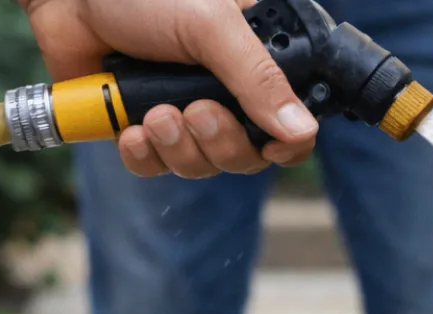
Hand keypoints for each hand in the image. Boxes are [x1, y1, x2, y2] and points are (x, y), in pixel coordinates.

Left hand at [21, 0, 317, 177]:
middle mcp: (225, 92)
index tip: (272, 149)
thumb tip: (302, 132)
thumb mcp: (213, 28)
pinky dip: (145, 156)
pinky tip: (130, 129)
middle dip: (221, 144)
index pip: (292, 121)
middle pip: (247, 155)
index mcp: (256, 63)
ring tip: (154, 114)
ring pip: (202, 164)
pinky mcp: (141, 125)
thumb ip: (260, 79)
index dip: (287, 145)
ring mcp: (183, 110)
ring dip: (179, 149)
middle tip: (197, 113)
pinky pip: (156, 166)